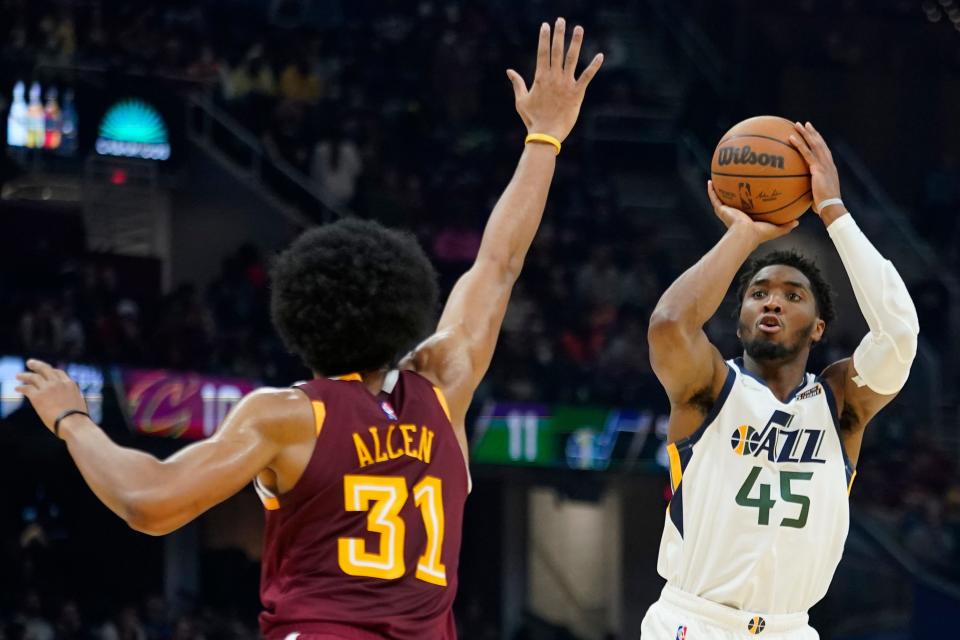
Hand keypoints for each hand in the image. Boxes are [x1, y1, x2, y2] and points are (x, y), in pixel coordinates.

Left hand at [15, 359, 86, 435]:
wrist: (73, 423)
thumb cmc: (77, 418)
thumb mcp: (79, 402)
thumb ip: (72, 397)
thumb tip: (70, 401)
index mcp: (70, 384)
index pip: (58, 372)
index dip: (50, 371)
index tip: (45, 372)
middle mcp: (58, 383)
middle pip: (45, 369)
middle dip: (36, 365)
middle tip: (30, 363)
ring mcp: (48, 389)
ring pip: (33, 377)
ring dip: (24, 375)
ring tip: (18, 376)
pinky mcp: (38, 397)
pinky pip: (27, 388)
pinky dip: (21, 388)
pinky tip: (18, 389)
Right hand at [506, 18, 603, 142]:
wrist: (546, 135)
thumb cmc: (532, 119)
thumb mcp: (521, 100)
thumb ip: (517, 83)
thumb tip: (509, 71)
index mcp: (540, 78)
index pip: (542, 53)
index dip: (544, 38)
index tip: (545, 25)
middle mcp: (554, 78)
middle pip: (557, 51)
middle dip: (558, 34)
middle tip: (560, 20)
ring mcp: (566, 84)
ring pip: (572, 59)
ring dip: (575, 42)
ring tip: (578, 28)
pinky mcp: (577, 93)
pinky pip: (587, 77)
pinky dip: (594, 66)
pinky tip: (600, 55)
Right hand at [708, 180, 797, 244]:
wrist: (745, 234)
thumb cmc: (759, 234)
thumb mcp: (776, 229)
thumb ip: (786, 225)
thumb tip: (797, 222)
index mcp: (746, 218)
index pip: (747, 206)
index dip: (749, 199)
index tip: (751, 189)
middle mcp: (735, 214)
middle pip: (734, 200)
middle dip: (734, 191)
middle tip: (737, 179)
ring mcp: (727, 211)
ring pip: (722, 197)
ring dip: (720, 188)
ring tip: (719, 177)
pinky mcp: (720, 209)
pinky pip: (714, 197)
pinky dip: (711, 190)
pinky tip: (710, 180)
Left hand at [789, 122, 842, 217]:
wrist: (831, 206)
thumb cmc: (823, 205)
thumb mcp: (816, 194)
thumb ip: (810, 189)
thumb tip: (798, 193)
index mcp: (829, 168)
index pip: (824, 151)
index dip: (819, 142)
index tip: (813, 134)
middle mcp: (828, 164)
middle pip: (820, 144)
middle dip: (813, 133)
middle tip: (805, 124)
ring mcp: (824, 165)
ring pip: (814, 144)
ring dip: (805, 133)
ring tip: (797, 125)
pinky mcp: (818, 168)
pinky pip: (806, 153)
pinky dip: (798, 144)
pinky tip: (790, 137)